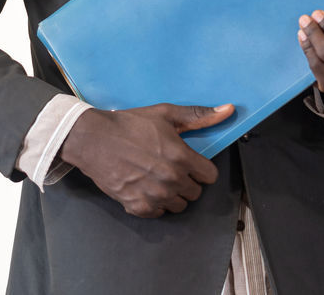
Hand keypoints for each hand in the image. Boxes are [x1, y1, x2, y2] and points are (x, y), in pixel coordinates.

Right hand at [59, 102, 232, 217]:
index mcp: (181, 157)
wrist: (94, 140)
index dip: (202, 169)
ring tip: (160, 179)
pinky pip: (158, 213)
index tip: (192, 163)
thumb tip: (228, 110)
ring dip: (174, 194)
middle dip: (189, 181)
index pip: (210, 176)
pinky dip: (155, 204)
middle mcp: (171, 180)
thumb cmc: (130, 124)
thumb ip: (199, 116)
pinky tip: (146, 188)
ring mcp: (154, 195)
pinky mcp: (137, 207)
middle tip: (173, 169)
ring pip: (179, 205)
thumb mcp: (166, 114)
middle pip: (196, 192)